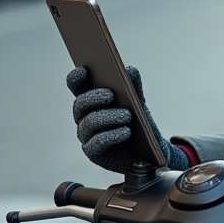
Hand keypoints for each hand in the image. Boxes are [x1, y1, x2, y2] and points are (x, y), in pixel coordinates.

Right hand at [66, 65, 191, 173]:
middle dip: (93, 97)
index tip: (84, 70)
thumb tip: (130, 70)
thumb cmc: (137, 123)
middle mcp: (84, 117)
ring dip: (109, 117)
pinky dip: (112, 135)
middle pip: (80, 104)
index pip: (76, 86)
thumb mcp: (138, 102)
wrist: (147, 150)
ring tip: (127, 115)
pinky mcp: (93, 152)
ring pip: (89, 123)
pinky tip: (126, 131)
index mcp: (91, 100)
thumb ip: (134, 86)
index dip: (76, 78)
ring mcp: (86, 135)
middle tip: (110, 95)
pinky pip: (97, 142)